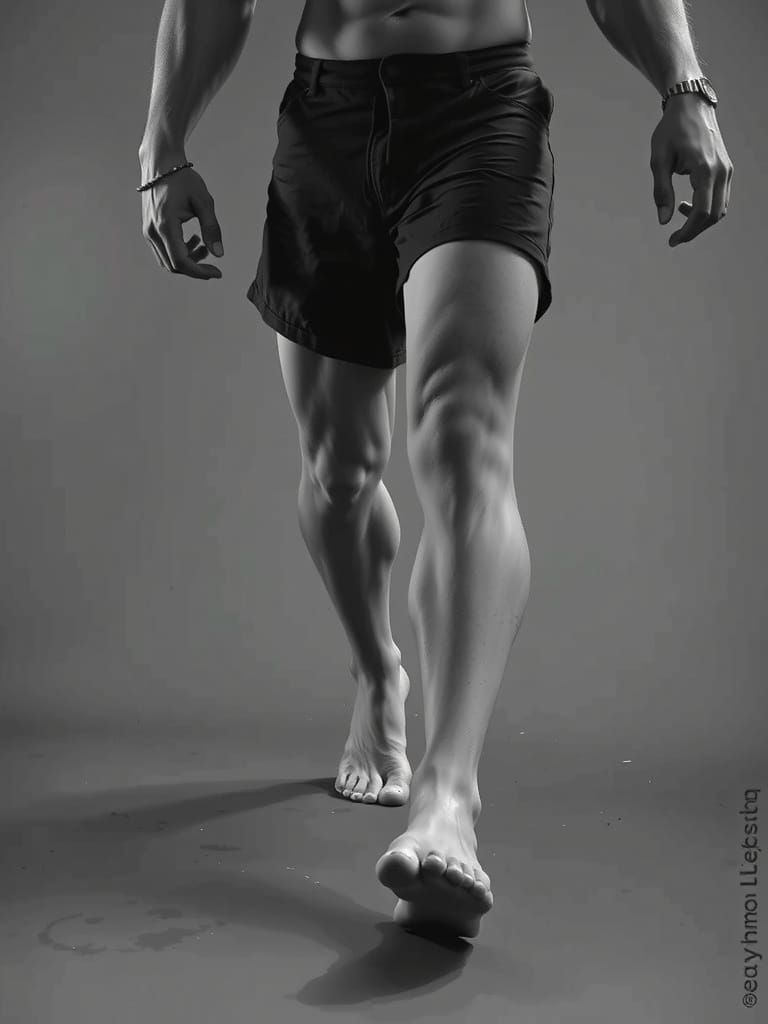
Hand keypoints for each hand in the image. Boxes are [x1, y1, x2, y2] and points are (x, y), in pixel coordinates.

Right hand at [140, 165, 223, 278]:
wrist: (161, 163)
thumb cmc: (182, 179)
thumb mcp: (204, 201)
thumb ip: (212, 228)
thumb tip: (219, 254)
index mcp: (165, 225)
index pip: (181, 262)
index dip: (200, 272)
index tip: (217, 272)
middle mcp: (152, 231)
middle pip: (173, 266)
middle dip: (195, 267)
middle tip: (211, 255)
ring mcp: (148, 231)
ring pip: (167, 261)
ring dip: (187, 260)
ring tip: (203, 243)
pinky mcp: (149, 229)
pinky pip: (163, 251)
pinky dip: (179, 252)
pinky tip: (193, 239)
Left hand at [650, 96, 732, 246]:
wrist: (691, 105)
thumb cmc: (672, 129)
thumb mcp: (659, 160)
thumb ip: (661, 191)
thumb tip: (663, 220)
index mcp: (705, 169)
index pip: (701, 212)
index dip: (687, 231)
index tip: (672, 240)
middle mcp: (721, 171)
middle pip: (714, 215)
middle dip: (694, 231)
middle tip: (674, 237)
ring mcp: (726, 169)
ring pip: (720, 208)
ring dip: (701, 220)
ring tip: (680, 214)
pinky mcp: (726, 168)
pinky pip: (721, 198)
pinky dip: (707, 208)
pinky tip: (688, 204)